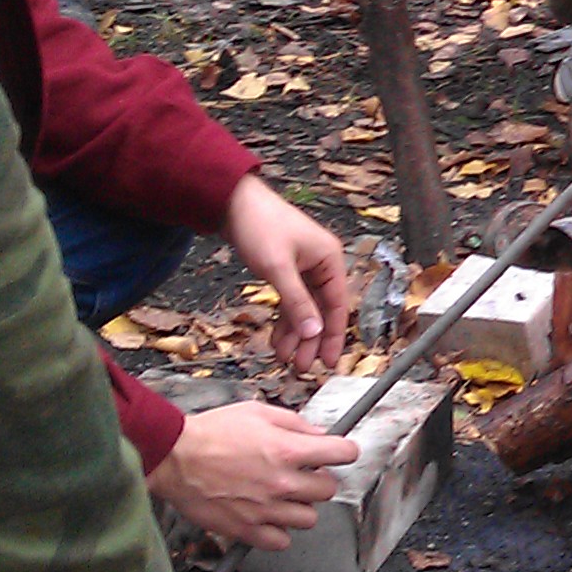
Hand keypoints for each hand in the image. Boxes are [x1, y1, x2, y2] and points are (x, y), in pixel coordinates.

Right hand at [146, 401, 361, 548]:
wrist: (174, 458)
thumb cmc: (211, 432)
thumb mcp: (257, 412)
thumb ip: (294, 424)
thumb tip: (319, 435)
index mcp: (288, 450)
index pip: (342, 453)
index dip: (345, 451)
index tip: (341, 452)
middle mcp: (282, 483)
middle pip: (329, 490)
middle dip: (319, 479)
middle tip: (303, 474)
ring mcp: (266, 510)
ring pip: (309, 519)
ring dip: (300, 506)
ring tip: (283, 496)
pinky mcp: (247, 530)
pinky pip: (281, 542)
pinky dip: (279, 531)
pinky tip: (268, 516)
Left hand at [221, 175, 349, 373]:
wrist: (233, 203)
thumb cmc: (260, 227)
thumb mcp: (278, 269)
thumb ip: (297, 302)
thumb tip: (315, 333)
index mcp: (330, 259)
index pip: (337, 305)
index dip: (334, 336)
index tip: (329, 363)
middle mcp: (323, 264)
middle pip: (322, 311)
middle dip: (311, 340)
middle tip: (302, 367)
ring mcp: (305, 267)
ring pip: (305, 309)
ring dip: (296, 334)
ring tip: (285, 359)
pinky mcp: (288, 270)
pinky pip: (291, 301)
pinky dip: (285, 321)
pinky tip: (277, 340)